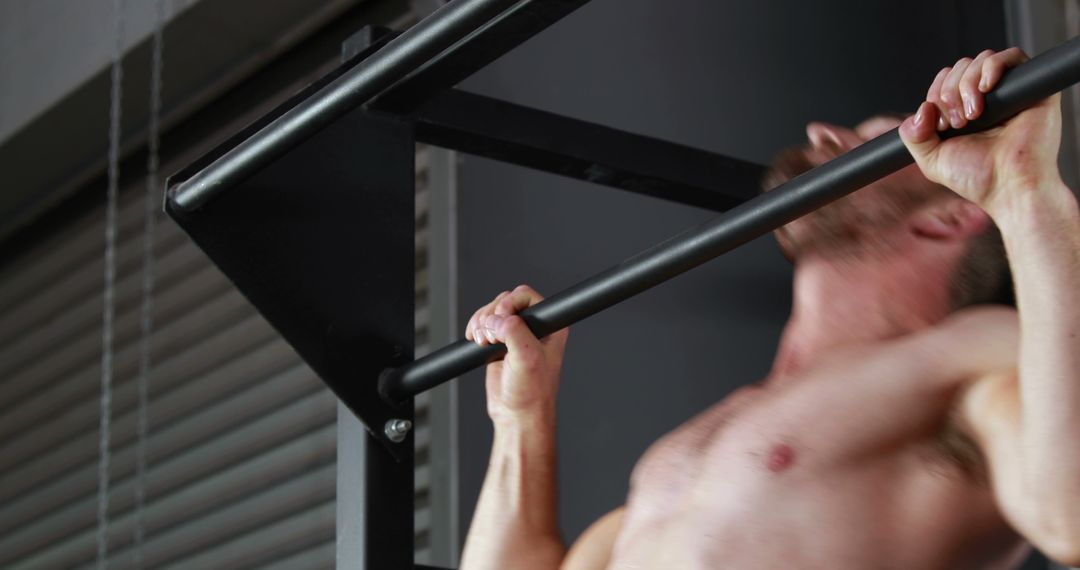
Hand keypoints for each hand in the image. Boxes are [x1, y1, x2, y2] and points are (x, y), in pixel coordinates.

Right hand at [465, 285, 568, 424]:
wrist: (517, 414)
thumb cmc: (531, 392)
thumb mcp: (527, 358)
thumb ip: (514, 331)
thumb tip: (497, 319)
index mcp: (550, 325)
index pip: (526, 295)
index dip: (509, 303)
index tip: (501, 319)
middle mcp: (534, 327)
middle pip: (505, 301)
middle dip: (491, 315)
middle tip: (491, 336)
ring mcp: (516, 334)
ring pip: (492, 312)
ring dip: (481, 322)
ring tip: (482, 341)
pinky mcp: (500, 343)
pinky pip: (484, 324)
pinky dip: (475, 328)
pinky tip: (476, 340)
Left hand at [899, 48, 1063, 216]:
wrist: (1009, 187)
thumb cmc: (978, 178)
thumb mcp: (932, 159)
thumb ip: (913, 136)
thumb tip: (920, 110)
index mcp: (963, 112)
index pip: (944, 81)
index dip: (935, 94)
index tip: (940, 124)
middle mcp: (987, 100)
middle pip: (960, 67)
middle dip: (949, 92)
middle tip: (958, 123)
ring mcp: (1009, 93)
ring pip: (981, 60)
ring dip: (967, 84)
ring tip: (973, 115)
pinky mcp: (1033, 88)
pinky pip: (1012, 56)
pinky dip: (992, 67)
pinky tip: (985, 90)